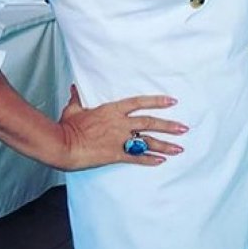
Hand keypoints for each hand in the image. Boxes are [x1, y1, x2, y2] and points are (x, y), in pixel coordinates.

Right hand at [55, 84, 187, 170]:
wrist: (64, 145)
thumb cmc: (67, 127)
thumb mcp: (73, 109)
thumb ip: (78, 98)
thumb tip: (74, 87)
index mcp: (112, 110)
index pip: (140, 102)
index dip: (157, 101)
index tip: (172, 102)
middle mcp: (120, 123)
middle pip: (150, 122)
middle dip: (169, 125)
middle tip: (183, 128)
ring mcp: (119, 139)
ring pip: (147, 141)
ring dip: (164, 144)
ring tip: (179, 148)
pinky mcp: (115, 154)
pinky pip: (136, 158)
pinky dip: (149, 159)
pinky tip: (161, 161)